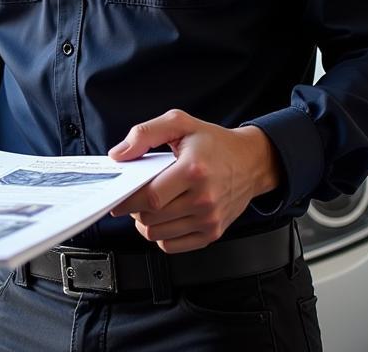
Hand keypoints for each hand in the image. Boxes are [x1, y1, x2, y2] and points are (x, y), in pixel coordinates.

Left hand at [107, 109, 281, 252]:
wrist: (251, 161)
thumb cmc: (213, 142)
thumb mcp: (179, 123)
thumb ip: (144, 134)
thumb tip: (118, 154)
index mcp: (193, 171)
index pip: (150, 197)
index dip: (127, 200)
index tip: (115, 198)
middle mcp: (204, 200)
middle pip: (152, 218)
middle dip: (133, 209)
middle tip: (133, 196)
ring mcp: (209, 220)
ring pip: (158, 234)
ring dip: (144, 222)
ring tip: (147, 205)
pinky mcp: (213, 233)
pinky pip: (173, 245)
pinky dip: (160, 234)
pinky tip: (162, 217)